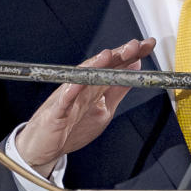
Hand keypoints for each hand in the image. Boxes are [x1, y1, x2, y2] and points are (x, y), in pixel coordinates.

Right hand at [15, 38, 155, 176]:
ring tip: (107, 56)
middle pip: (101, 67)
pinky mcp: (56, 112)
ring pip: (82, 78)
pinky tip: (76, 84)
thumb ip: (117, 89)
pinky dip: (69, 92)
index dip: (131, 54)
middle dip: (117, 55)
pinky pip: (63, 101)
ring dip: (94, 66)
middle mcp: (82, 87)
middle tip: (133, 45)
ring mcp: (69, 98)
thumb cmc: (72, 126)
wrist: (43, 146)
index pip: (115, 66)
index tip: (147, 45)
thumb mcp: (104, 109)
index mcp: (95, 86)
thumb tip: (135, 67)